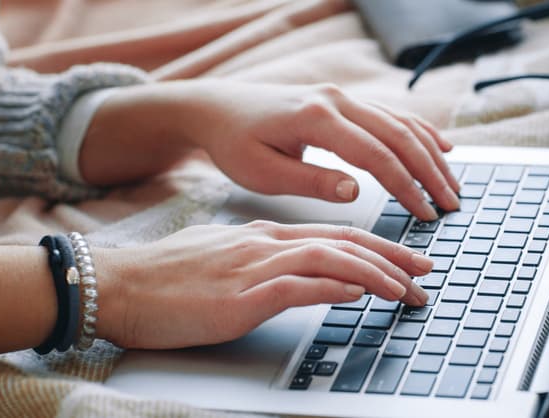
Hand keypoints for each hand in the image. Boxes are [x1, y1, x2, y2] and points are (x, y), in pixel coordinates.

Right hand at [93, 221, 431, 348]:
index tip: (407, 259)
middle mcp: (269, 243)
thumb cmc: (170, 275)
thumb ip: (269, 260)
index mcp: (267, 234)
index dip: (378, 246)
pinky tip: (360, 293)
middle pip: (346, 242)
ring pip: (333, 259)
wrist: (121, 283)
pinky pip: (300, 285)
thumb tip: (309, 272)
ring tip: (407, 289)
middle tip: (427, 271)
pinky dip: (336, 286)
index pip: (336, 234)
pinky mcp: (243, 295)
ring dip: (377, 274)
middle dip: (393, 257)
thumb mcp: (227, 257)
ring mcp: (256, 266)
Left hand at [178, 81, 460, 219]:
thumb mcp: (262, 172)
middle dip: (430, 172)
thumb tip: (356, 192)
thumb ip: (310, 181)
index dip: (406, 186)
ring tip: (453, 184)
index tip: (426, 213)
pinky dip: (420, 131)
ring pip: (401, 123)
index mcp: (316, 118)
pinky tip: (442, 147)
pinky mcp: (344, 101)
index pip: (375, 155)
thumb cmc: (235, 143)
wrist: (218, 108)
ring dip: (431, 154)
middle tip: (453, 203)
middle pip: (398, 135)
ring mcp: (343, 97)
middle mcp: (336, 100)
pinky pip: (391, 114)